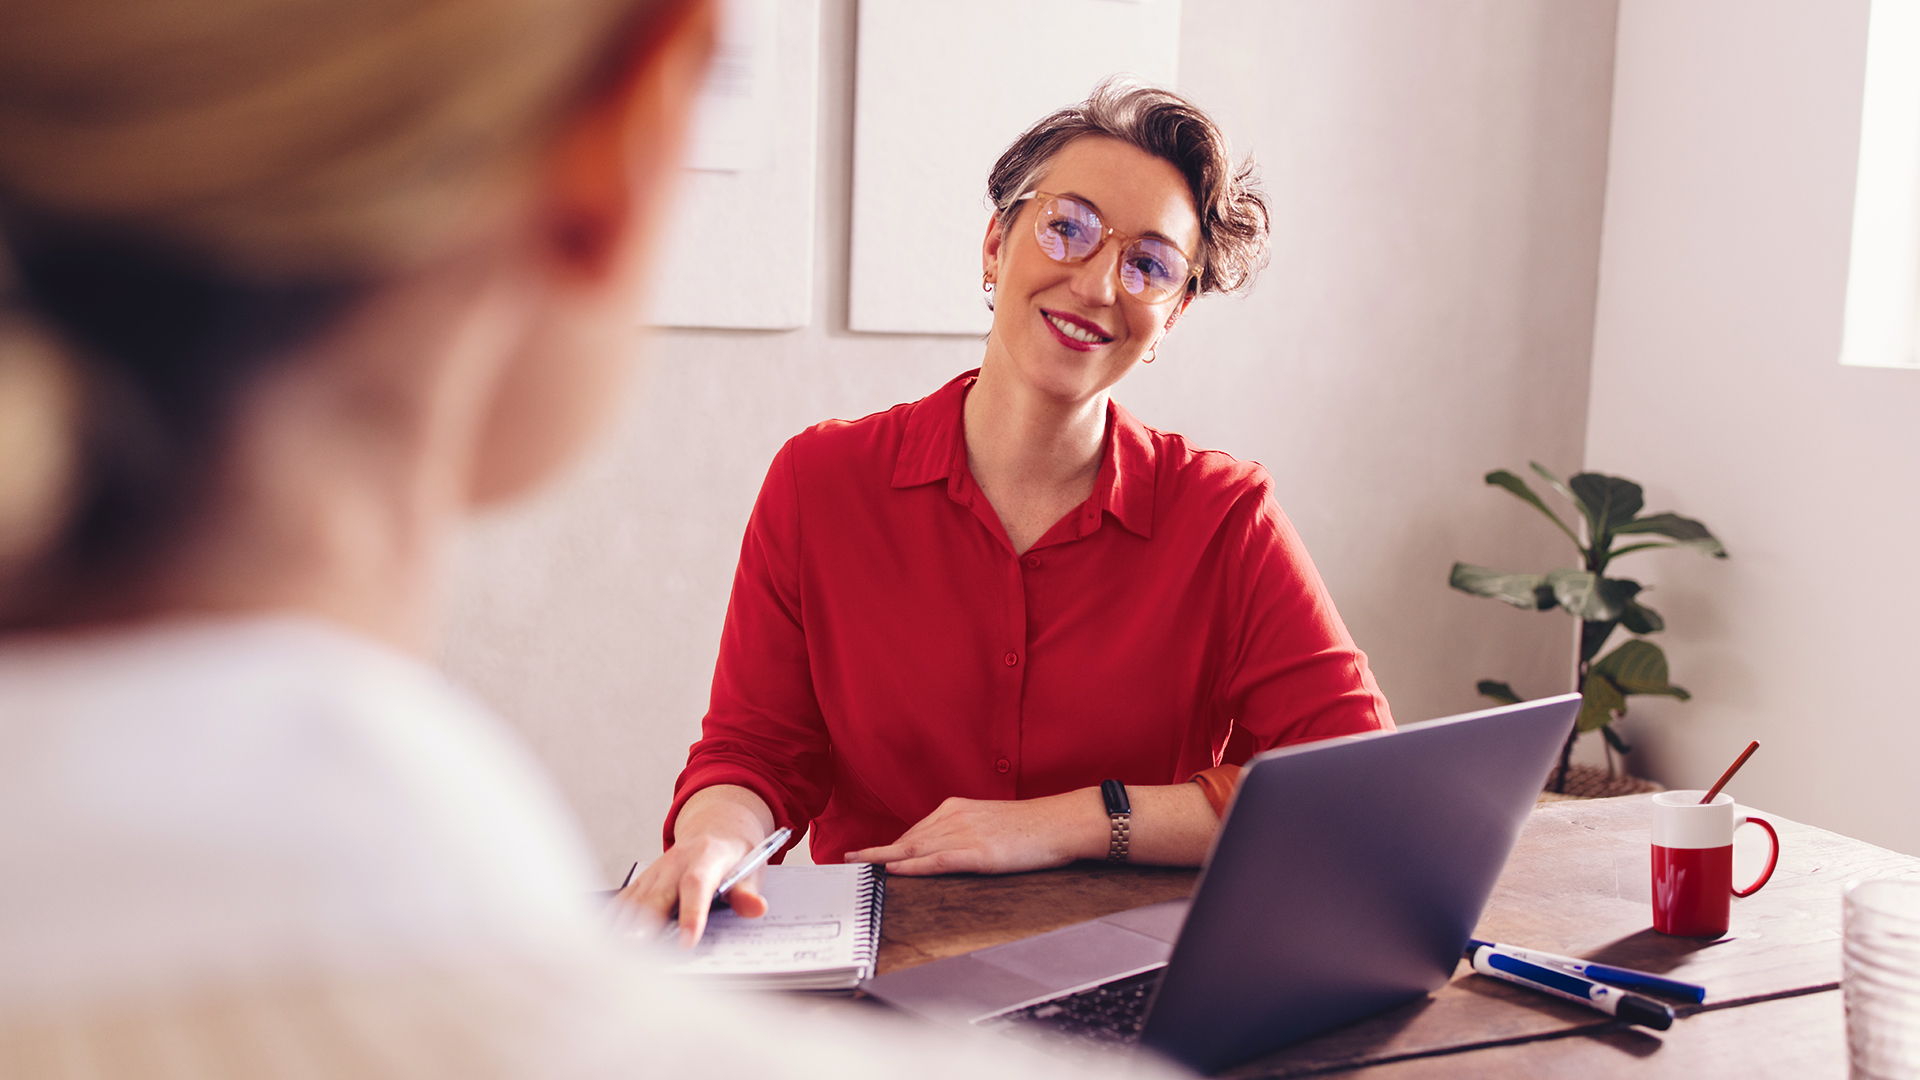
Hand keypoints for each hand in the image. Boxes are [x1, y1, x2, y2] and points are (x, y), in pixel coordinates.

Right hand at [615, 835, 768, 946]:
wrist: (717, 829)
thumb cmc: (735, 856)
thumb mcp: (752, 870)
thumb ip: (748, 892)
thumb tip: (756, 908)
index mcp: (706, 858)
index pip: (696, 886)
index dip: (692, 914)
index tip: (688, 942)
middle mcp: (675, 863)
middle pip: (657, 896)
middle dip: (645, 926)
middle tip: (636, 953)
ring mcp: (656, 872)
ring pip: (635, 901)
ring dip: (623, 928)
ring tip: (614, 957)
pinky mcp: (643, 881)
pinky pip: (624, 901)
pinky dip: (612, 921)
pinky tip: (602, 941)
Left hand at [843, 790, 1104, 874]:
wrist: (1060, 823)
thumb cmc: (1032, 826)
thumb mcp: (990, 822)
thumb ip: (963, 832)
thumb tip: (942, 849)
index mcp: (957, 808)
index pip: (914, 832)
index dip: (885, 845)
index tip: (862, 853)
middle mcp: (954, 817)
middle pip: (906, 840)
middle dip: (875, 852)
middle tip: (847, 861)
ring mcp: (965, 835)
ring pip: (914, 849)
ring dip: (883, 859)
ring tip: (858, 867)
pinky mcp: (978, 853)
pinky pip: (937, 861)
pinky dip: (912, 866)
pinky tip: (893, 871)